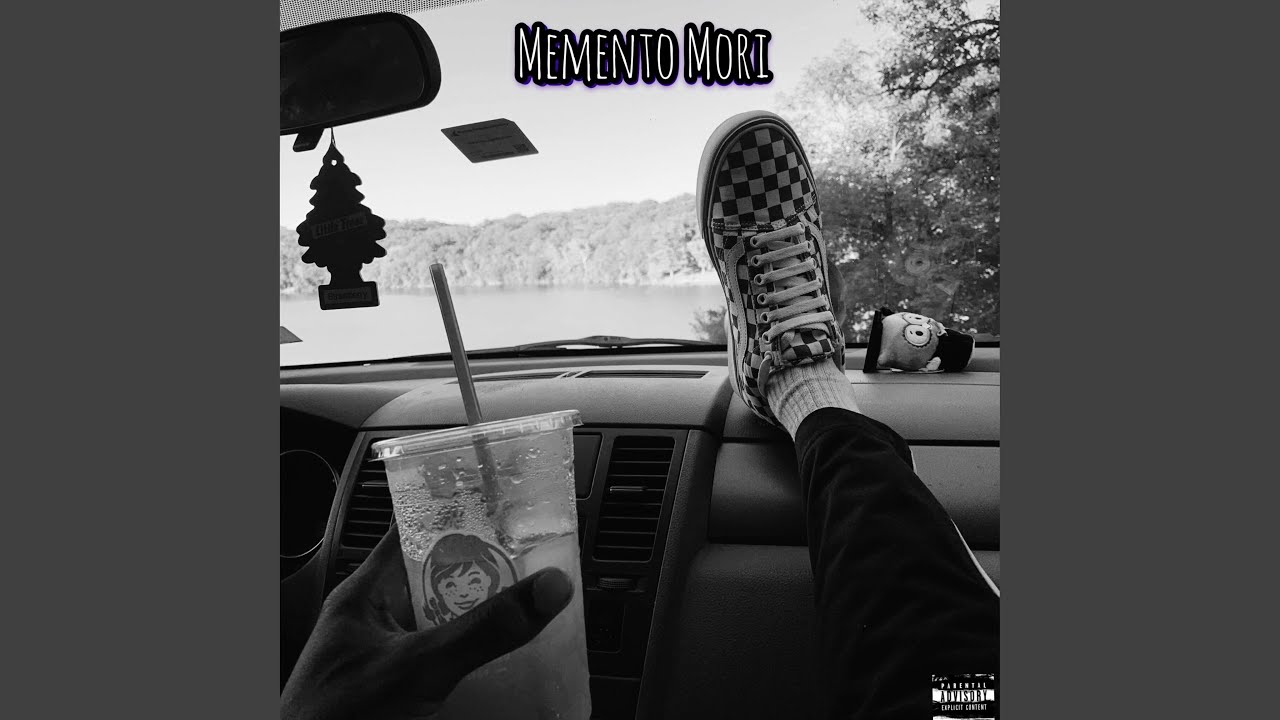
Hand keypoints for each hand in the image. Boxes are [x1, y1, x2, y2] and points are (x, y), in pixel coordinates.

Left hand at [281, 525, 573, 719]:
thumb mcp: (417, 667)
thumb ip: (482, 631)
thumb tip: (546, 588)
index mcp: (366, 594)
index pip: (414, 529)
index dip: (456, 511)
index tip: (503, 500)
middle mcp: (376, 622)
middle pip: (441, 580)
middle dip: (487, 574)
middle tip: (536, 564)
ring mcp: (388, 661)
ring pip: (447, 627)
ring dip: (486, 623)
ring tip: (533, 614)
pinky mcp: (401, 696)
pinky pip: (447, 670)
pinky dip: (478, 668)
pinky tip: (508, 673)